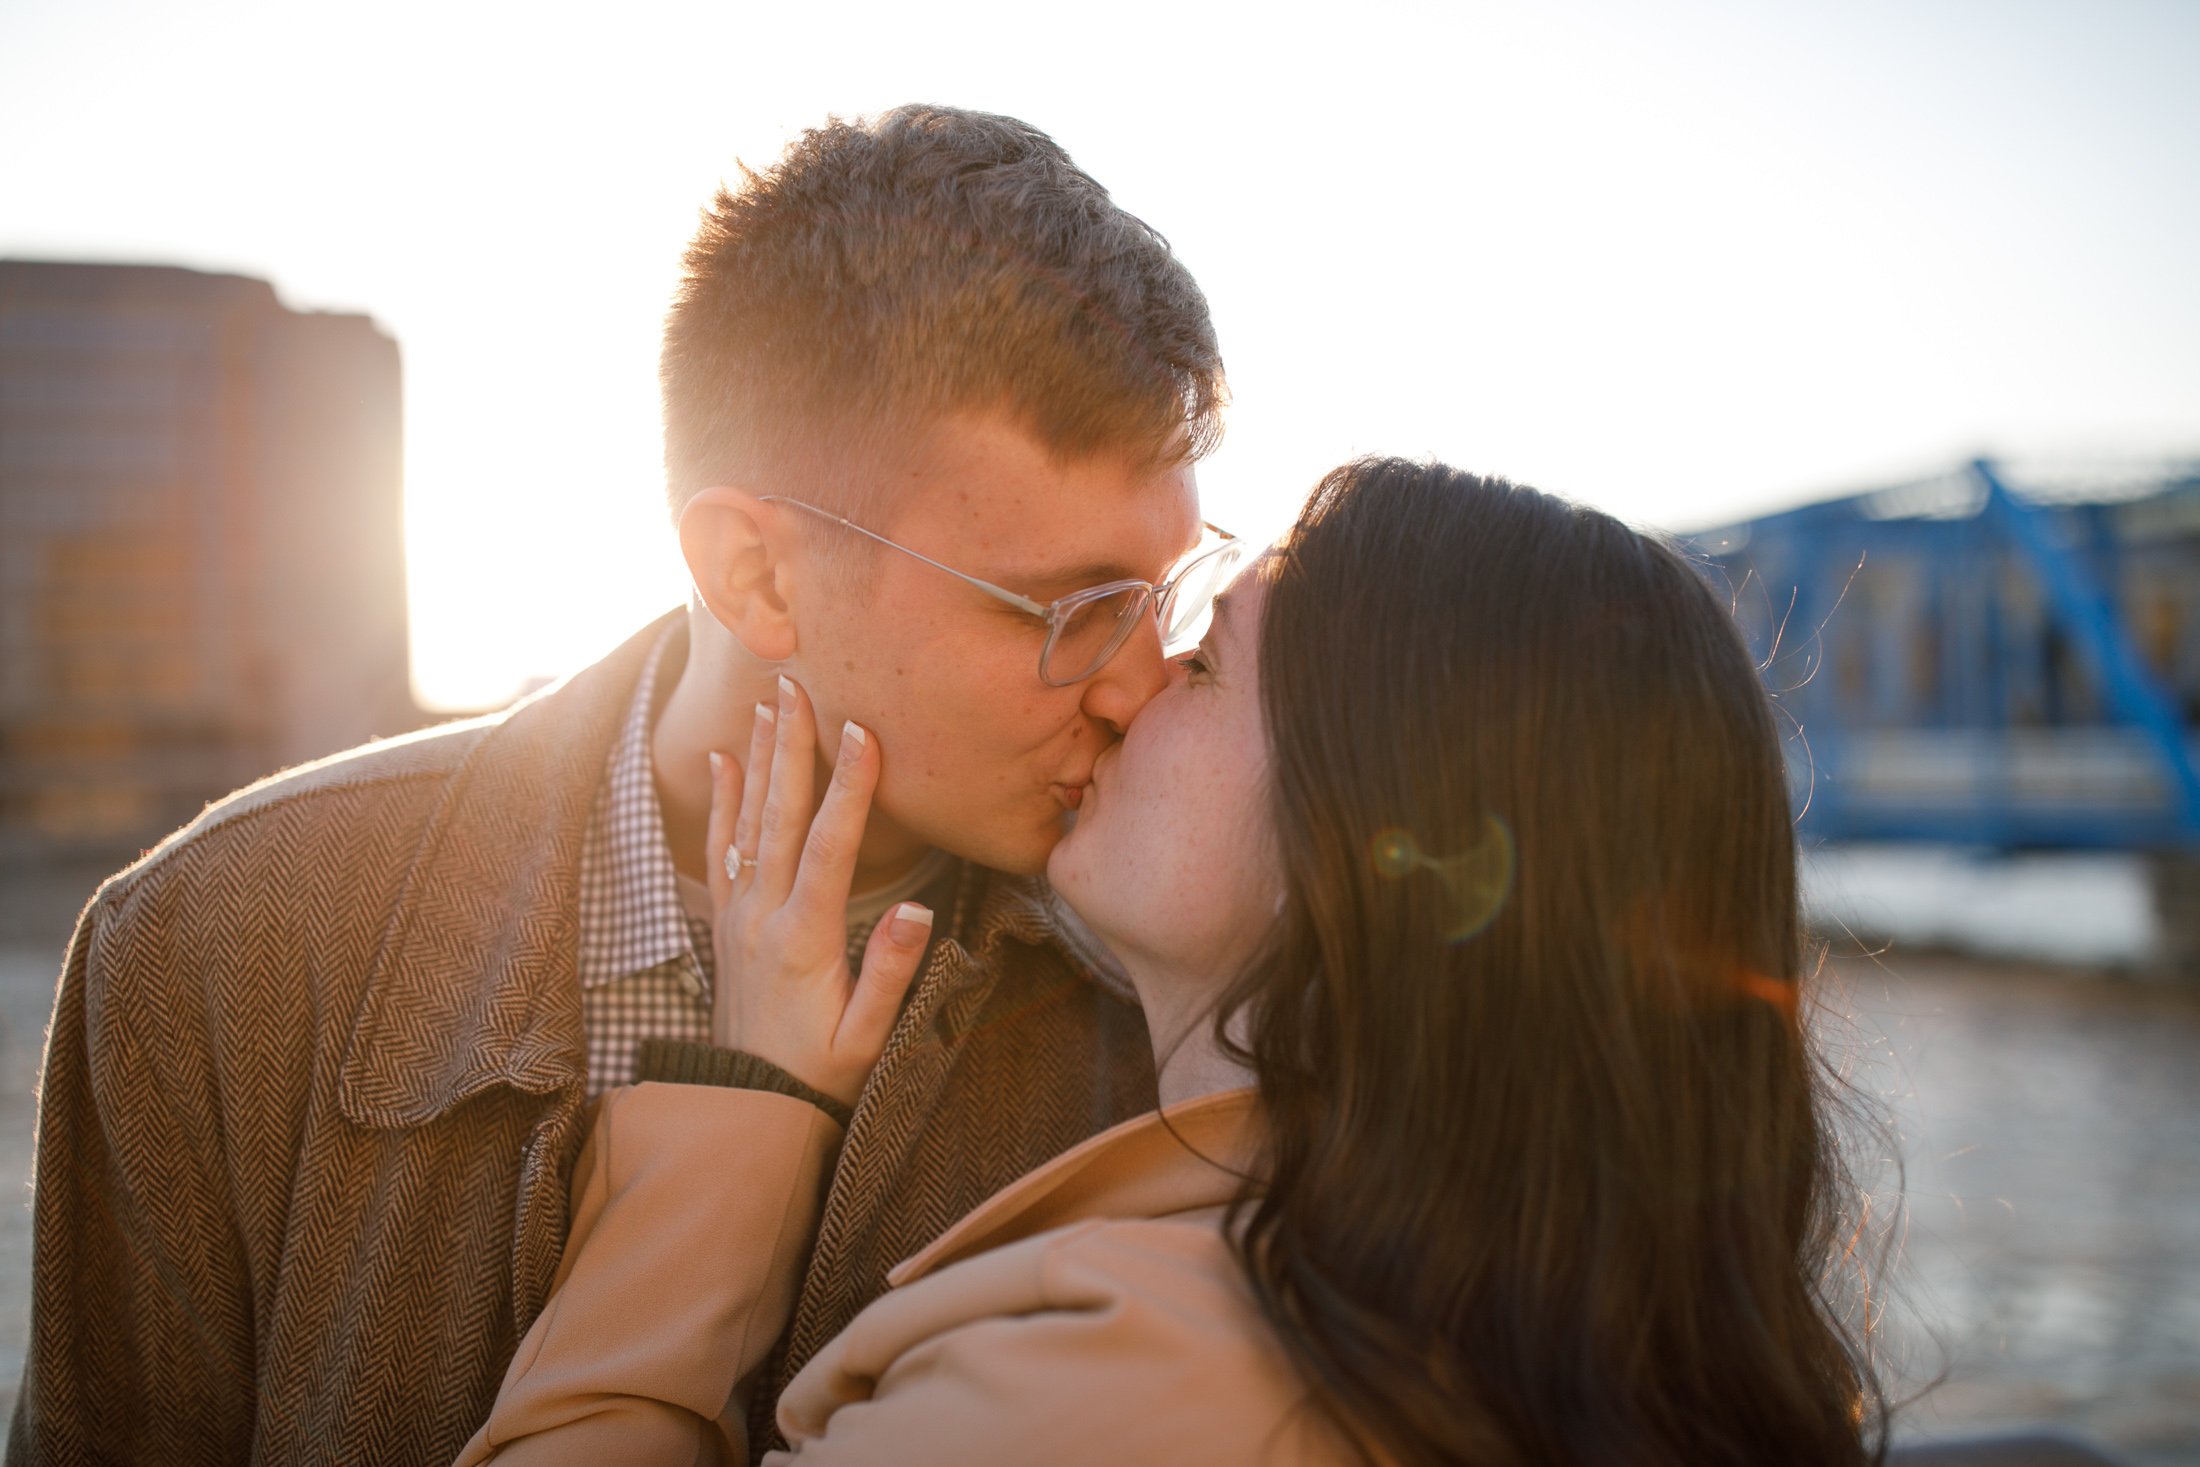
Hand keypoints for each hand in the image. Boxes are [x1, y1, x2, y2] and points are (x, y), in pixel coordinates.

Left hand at [704, 677, 931, 1107]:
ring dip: (761, 758)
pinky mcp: (728, 922)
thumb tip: (919, 910)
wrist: (750, 1105)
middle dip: (792, 747)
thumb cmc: (820, 1073)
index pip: (830, 847)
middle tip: (796, 686)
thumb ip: (890, 972)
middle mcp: (765, 914)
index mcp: (807, 937)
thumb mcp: (867, 1037)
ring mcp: (741, 914)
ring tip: (768, 701)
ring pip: (749, 821)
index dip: (849, 787)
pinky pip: (722, 849)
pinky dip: (723, 801)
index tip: (862, 730)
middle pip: (780, 815)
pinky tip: (725, 759)